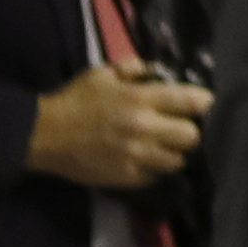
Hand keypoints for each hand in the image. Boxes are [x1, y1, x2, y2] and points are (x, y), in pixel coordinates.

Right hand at [31, 64, 207, 190]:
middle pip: (191, 136)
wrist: (44, 134)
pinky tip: (143, 160)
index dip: (201, 102)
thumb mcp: (101, 74)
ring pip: (178, 160)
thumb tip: (159, 71)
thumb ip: (133, 69)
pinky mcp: (129, 177)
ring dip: (172, 152)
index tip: (203, 102)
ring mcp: (137, 155)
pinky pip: (156, 176)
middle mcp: (144, 128)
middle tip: (177, 128)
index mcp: (139, 99)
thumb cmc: (74, 100)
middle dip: (187, 131)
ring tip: (161, 147)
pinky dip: (153, 168)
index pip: (188, 102)